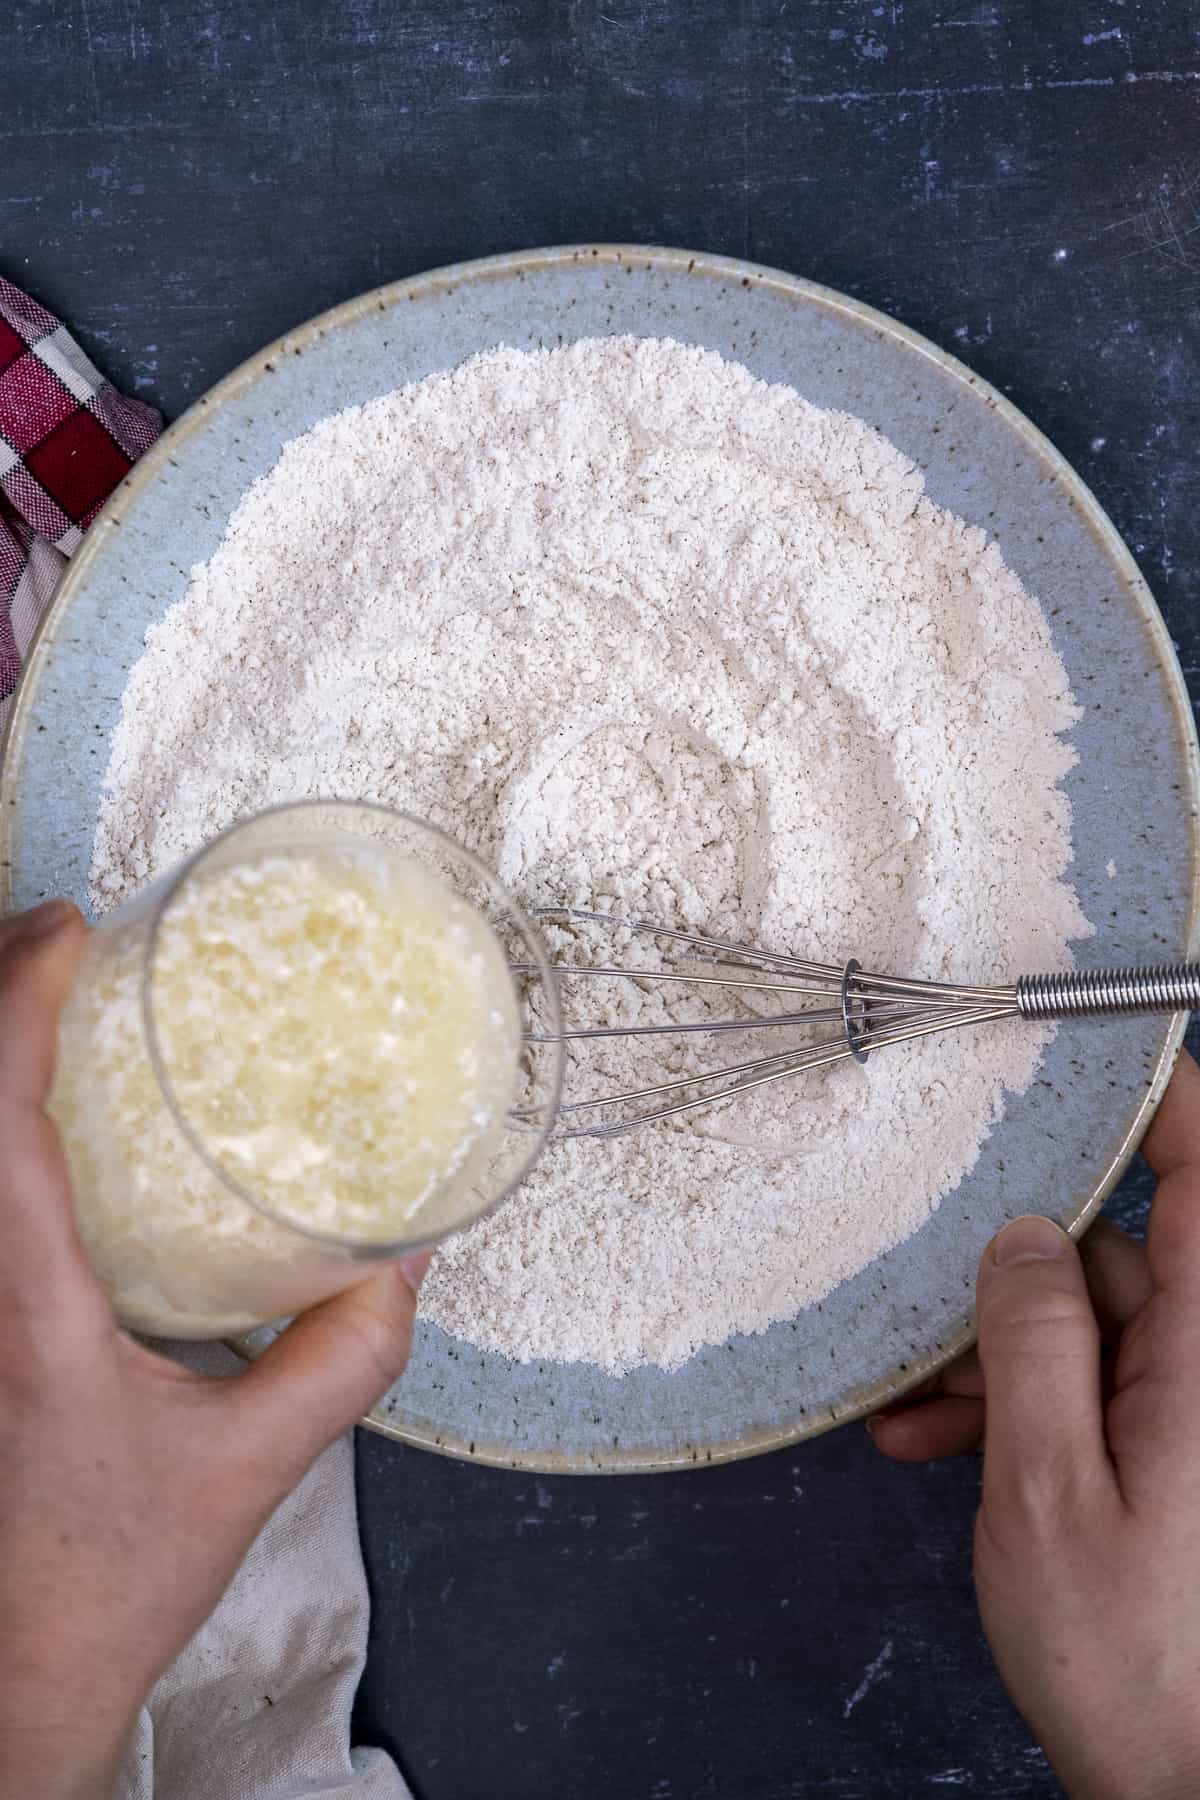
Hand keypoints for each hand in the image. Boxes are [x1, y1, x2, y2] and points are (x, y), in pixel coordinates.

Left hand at [0, 902, 429, 1799]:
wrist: (19, 1670)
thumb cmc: (106, 1575)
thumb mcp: (253, 1462)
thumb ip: (345, 1355)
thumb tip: (405, 1258)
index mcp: (28, 1304)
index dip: (20, 1001)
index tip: (72, 929)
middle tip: (65, 930)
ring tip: (52, 986)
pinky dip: (4, 1116)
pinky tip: (47, 1106)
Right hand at [871, 1051, 1199, 1799]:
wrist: (1191, 1792)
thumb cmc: (1140, 1663)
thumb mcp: (1048, 1492)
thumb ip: (1034, 1344)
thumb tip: (1026, 1237)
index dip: (1167, 1104)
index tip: (1110, 1052)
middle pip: (1120, 1260)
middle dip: (1018, 1286)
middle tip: (928, 1335)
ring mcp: (1195, 1414)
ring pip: (1094, 1330)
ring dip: (1001, 1362)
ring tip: (921, 1420)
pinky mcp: (1178, 1456)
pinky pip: (1098, 1392)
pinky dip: (1025, 1409)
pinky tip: (951, 1445)